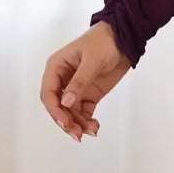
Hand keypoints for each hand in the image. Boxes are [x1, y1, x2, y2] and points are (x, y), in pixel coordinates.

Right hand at [41, 20, 130, 140]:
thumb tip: (66, 103)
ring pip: (71, 112)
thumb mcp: (92, 61)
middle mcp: (63, 79)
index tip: (65, 123)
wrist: (125, 39)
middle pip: (58, 106)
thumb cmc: (104, 42)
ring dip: (78, 124)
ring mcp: (76, 88)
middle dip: (66, 121)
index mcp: (56, 67)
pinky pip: (84, 112)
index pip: (48, 93)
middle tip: (77, 134)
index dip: (54, 110)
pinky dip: (87, 121)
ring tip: (91, 131)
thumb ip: (80, 82)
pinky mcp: (89, 94)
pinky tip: (95, 127)